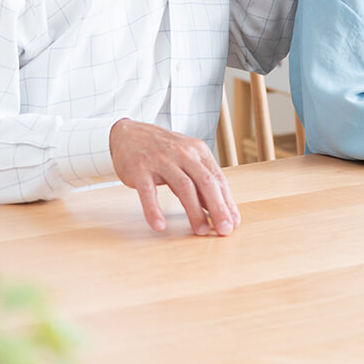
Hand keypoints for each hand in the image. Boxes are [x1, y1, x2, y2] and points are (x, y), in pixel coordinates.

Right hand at [109, 118, 240, 235]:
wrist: (129, 132)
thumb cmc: (163, 150)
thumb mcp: (186, 158)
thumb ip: (200, 181)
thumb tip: (217, 209)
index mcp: (198, 151)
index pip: (217, 178)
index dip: (227, 202)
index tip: (234, 222)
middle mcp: (183, 153)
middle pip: (206, 182)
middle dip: (218, 207)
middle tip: (224, 229)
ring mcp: (161, 160)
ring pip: (183, 187)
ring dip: (194, 211)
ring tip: (201, 231)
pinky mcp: (140, 169)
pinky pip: (148, 192)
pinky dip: (153, 210)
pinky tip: (159, 225)